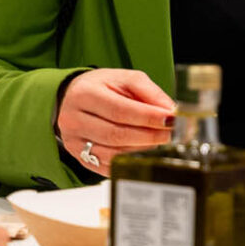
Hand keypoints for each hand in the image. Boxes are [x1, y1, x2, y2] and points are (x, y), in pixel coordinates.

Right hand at [56, 69, 174, 171]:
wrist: (74, 98)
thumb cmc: (102, 87)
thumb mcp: (125, 79)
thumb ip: (149, 92)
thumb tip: (170, 110)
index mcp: (85, 94)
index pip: (120, 110)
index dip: (148, 117)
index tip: (170, 120)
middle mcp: (74, 119)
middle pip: (116, 135)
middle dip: (148, 136)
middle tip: (170, 133)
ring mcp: (74, 142)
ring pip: (113, 154)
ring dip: (141, 150)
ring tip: (159, 141)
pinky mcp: (79, 158)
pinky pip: (108, 166)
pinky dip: (130, 161)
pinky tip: (143, 151)